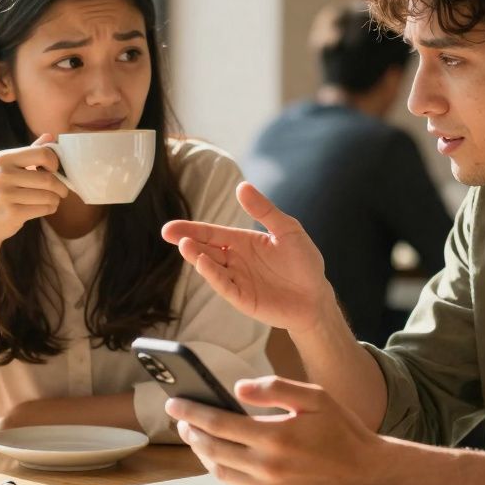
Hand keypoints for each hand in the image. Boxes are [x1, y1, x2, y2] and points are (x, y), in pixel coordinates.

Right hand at [0, 133, 70, 244]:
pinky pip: (44, 208)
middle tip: (62, 191)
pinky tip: (44, 209)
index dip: (55, 163)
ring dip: (56, 200)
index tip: (55, 170)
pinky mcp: (12, 212)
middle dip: (61, 187)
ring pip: (49, 195)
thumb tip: (51, 135)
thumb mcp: (9, 169)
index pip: (42, 153)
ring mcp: (6, 194)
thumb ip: (30, 152)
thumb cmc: (0, 193)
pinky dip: (50, 209)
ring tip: (51, 200)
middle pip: (48, 178)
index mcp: (3, 159)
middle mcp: (2, 174)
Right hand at [161, 182, 337, 334]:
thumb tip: (242, 186)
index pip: (212, 233)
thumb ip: (264, 210)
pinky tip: (203, 263)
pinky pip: (224, 285)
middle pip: (206, 248)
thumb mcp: (287, 229)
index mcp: (243, 242)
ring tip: (184, 244)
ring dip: (197, 256)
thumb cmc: (304, 262)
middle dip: (187, 240)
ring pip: (211, 267)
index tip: (171, 227)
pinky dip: (212, 275)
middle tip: (168, 232)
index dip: (192, 229)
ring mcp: (237, 280)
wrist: (316, 297)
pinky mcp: (243, 298)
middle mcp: (235, 260)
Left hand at [166, 377, 390, 484]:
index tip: (174, 403)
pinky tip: (222, 456)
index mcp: (276, 436)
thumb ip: (275, 388)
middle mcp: (268, 467)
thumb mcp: (315, 398)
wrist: (370, 476)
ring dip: (203, 452)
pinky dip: (224, 469)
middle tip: (181, 419)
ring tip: (197, 435)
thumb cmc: (344, 431)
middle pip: (213, 448)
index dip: (192, 412)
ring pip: (221, 470)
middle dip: (192, 431)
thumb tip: (237, 388)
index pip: (219, 422)